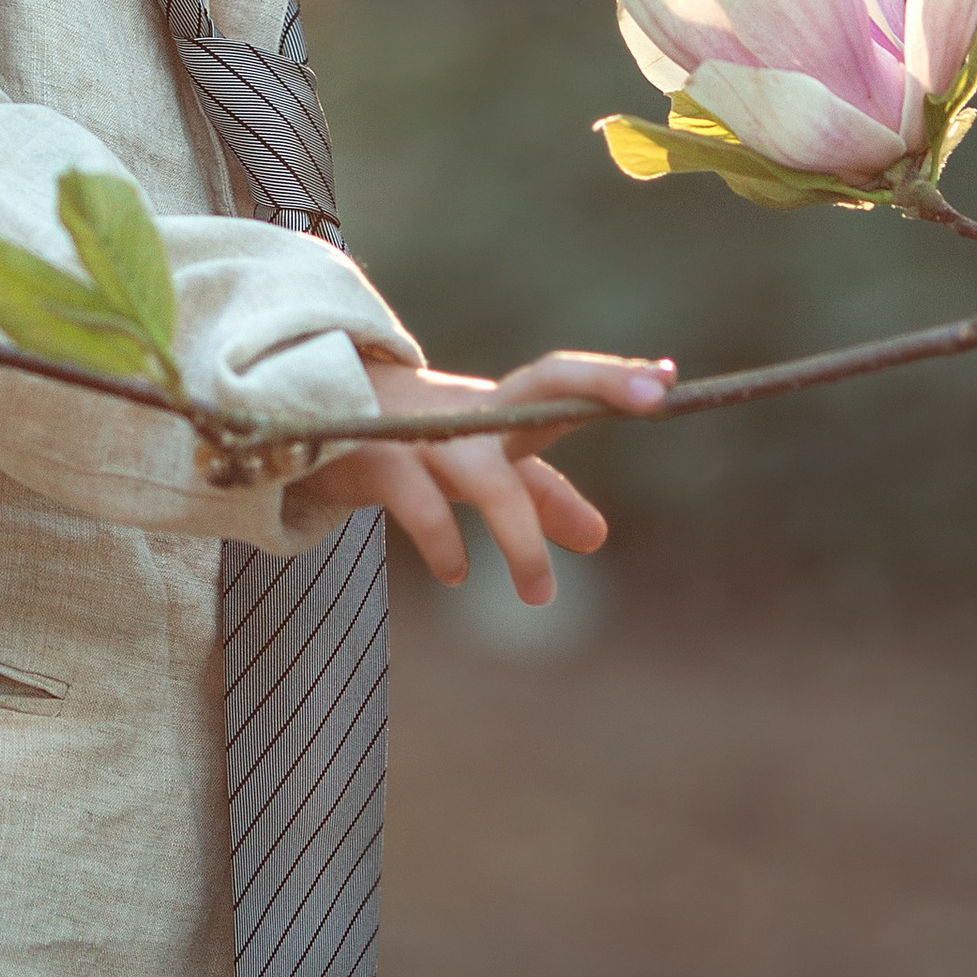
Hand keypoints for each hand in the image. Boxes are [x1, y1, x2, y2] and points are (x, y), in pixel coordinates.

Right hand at [304, 350, 674, 601]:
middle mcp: (470, 413)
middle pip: (543, 391)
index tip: (669, 382)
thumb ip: (538, 495)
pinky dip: (443, 542)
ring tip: (540, 595)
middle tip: (654, 405)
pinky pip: (420, 505)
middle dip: (598, 387)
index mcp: (497, 410)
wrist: (307, 418)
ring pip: (487, 476)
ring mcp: (422, 433)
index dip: (613, 381)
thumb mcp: (479, 466)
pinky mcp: (374, 462)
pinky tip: (455, 574)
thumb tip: (599, 538)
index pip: (562, 384)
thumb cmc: (414, 443)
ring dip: (519, 536)